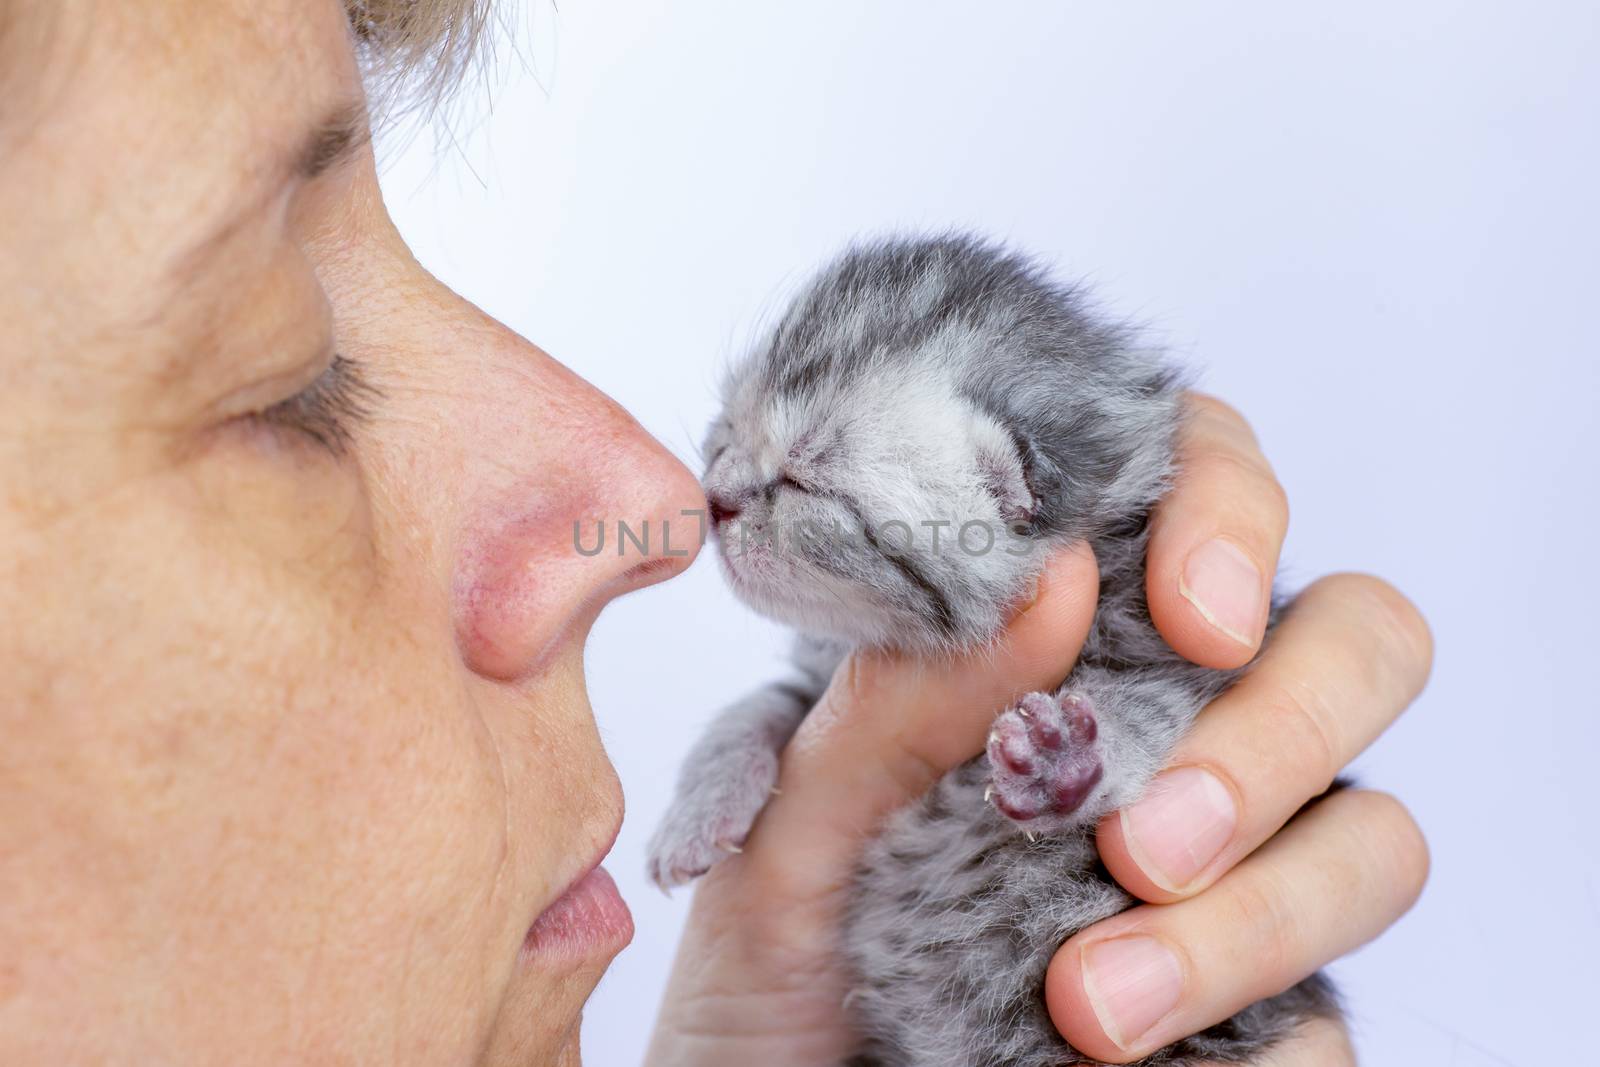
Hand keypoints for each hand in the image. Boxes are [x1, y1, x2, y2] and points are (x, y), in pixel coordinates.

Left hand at [645, 394, 1430, 1065]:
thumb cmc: (774, 948)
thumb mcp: (793, 818)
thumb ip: (903, 696)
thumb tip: (1052, 570)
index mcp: (1067, 639)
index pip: (1207, 491)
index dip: (1232, 510)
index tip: (1194, 611)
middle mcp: (1182, 730)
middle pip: (1354, 648)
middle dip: (1279, 729)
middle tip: (1141, 841)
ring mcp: (1241, 871)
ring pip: (1372, 841)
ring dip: (1253, 917)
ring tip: (1092, 1006)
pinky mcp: (1263, 1015)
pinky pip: (1330, 1021)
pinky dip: (1261, 1049)